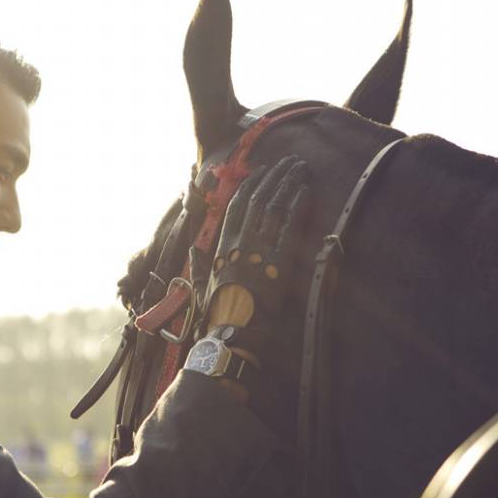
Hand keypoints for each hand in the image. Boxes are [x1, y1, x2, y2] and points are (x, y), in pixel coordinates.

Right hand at [206, 155, 310, 358]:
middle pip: (258, 199)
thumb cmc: (215, 315)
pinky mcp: (278, 264)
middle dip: (275, 176)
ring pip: (274, 208)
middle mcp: (238, 244)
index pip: (236, 205)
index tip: (263, 171)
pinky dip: (298, 206)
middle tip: (290, 161)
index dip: (252, 184)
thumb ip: (198, 264)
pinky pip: (290, 228)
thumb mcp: (200, 286)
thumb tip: (192, 250)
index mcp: (221, 246)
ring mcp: (258, 252)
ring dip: (289, 184)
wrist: (230, 336)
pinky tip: (306, 191)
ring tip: (301, 168)